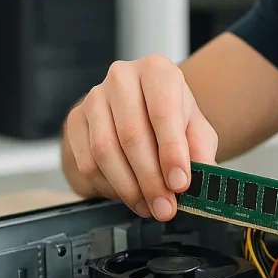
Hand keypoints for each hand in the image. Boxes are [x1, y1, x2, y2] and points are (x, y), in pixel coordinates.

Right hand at [64, 55, 217, 220]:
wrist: (143, 108)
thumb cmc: (172, 116)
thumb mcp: (196, 129)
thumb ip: (201, 151)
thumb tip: (202, 180)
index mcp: (157, 70)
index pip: (163, 112)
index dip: (172, 152)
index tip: (180, 183)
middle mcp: (122, 77)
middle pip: (132, 135)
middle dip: (151, 179)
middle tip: (165, 206)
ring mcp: (94, 98)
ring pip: (105, 151)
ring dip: (129, 188)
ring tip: (150, 207)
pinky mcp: (75, 120)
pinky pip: (87, 163)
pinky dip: (109, 187)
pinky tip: (130, 196)